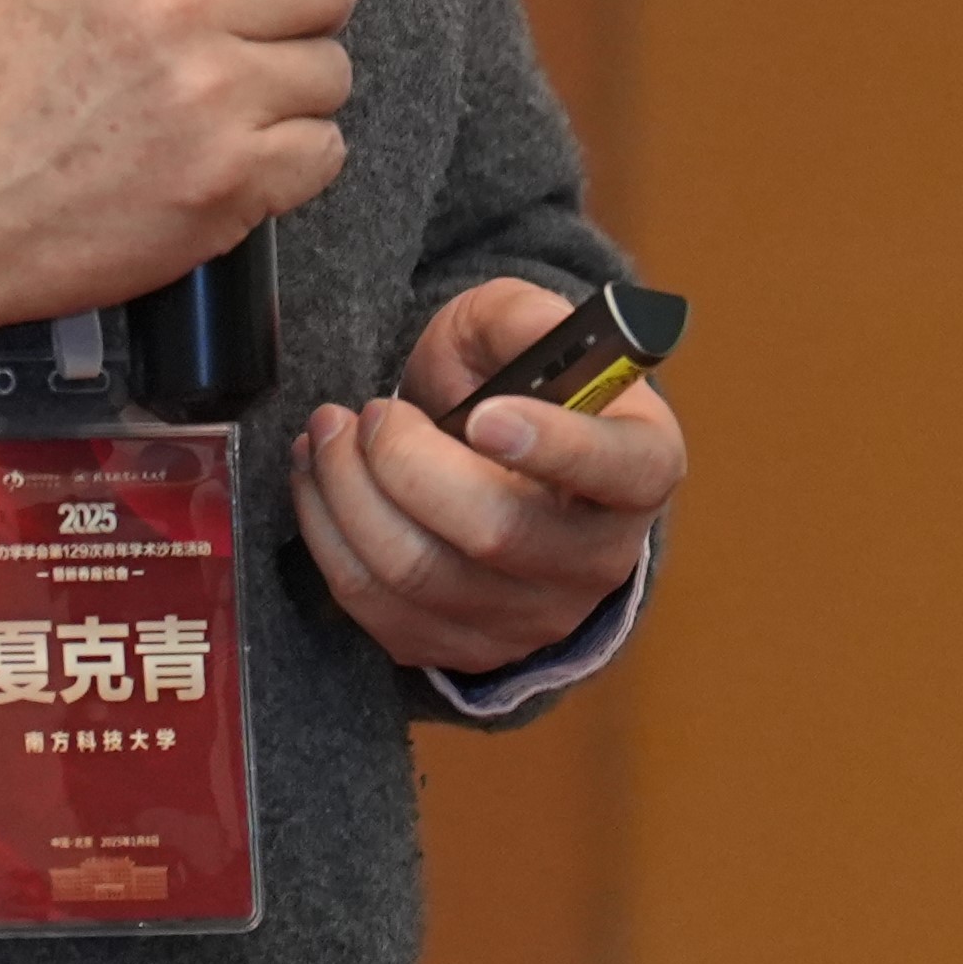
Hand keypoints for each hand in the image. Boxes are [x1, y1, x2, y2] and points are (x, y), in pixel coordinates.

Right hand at [0, 0, 354, 360]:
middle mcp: (179, 1)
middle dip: (296, 4)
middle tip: (244, 32)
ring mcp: (212, 98)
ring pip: (332, 70)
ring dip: (287, 88)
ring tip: (217, 105)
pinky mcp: (229, 184)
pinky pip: (325, 152)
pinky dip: (287, 159)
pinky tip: (225, 155)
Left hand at [294, 272, 681, 681]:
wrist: (491, 460)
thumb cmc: (515, 387)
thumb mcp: (521, 328)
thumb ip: (522, 315)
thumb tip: (522, 330)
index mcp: (641, 465)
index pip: (620, 469)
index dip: (557, 446)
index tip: (484, 415)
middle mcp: (600, 558)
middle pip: (495, 532)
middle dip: (402, 462)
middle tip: (367, 413)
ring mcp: (534, 617)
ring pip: (418, 573)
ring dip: (347, 493)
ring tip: (328, 436)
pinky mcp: (464, 648)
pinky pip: (374, 605)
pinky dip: (328, 534)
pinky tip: (321, 483)